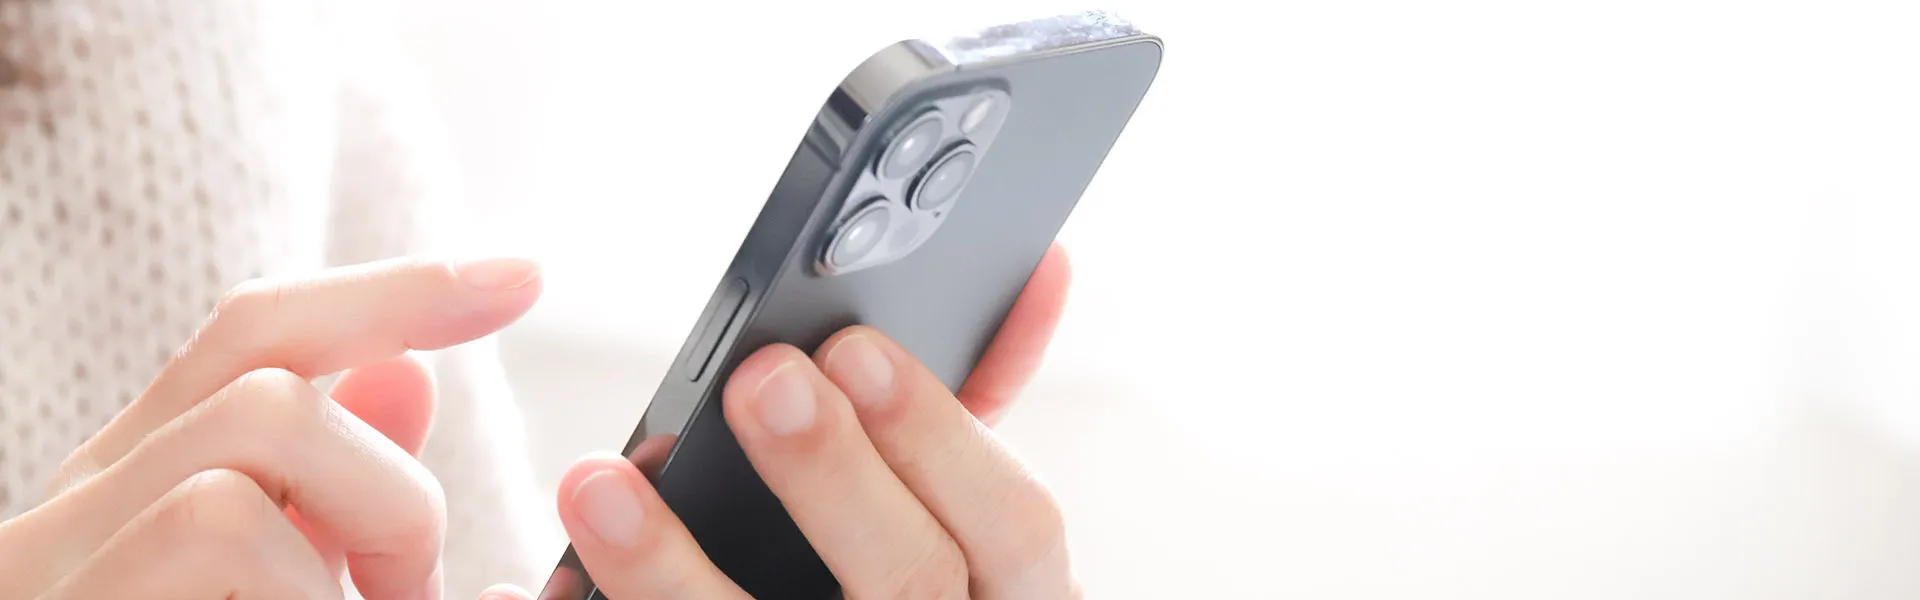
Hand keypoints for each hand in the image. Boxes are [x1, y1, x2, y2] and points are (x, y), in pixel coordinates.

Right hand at [0, 257, 541, 598]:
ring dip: (351, 559)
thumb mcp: (261, 587)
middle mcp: (78, 510)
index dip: (399, 293)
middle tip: (411, 592)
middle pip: (268, 393)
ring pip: (240, 484)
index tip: (527, 276)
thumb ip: (329, 497)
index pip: (260, 331)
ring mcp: (56, 577)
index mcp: (135, 481)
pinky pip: (219, 555)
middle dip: (389, 488)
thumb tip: (410, 379)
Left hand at [483, 244, 1074, 599]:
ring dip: (675, 572)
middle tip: (758, 380)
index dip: (939, 436)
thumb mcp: (970, 530)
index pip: (1016, 526)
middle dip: (832, 478)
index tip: (851, 347)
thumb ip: (978, 414)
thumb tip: (1041, 268)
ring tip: (597, 483)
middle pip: (910, 585)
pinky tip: (545, 591)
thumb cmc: (923, 599)